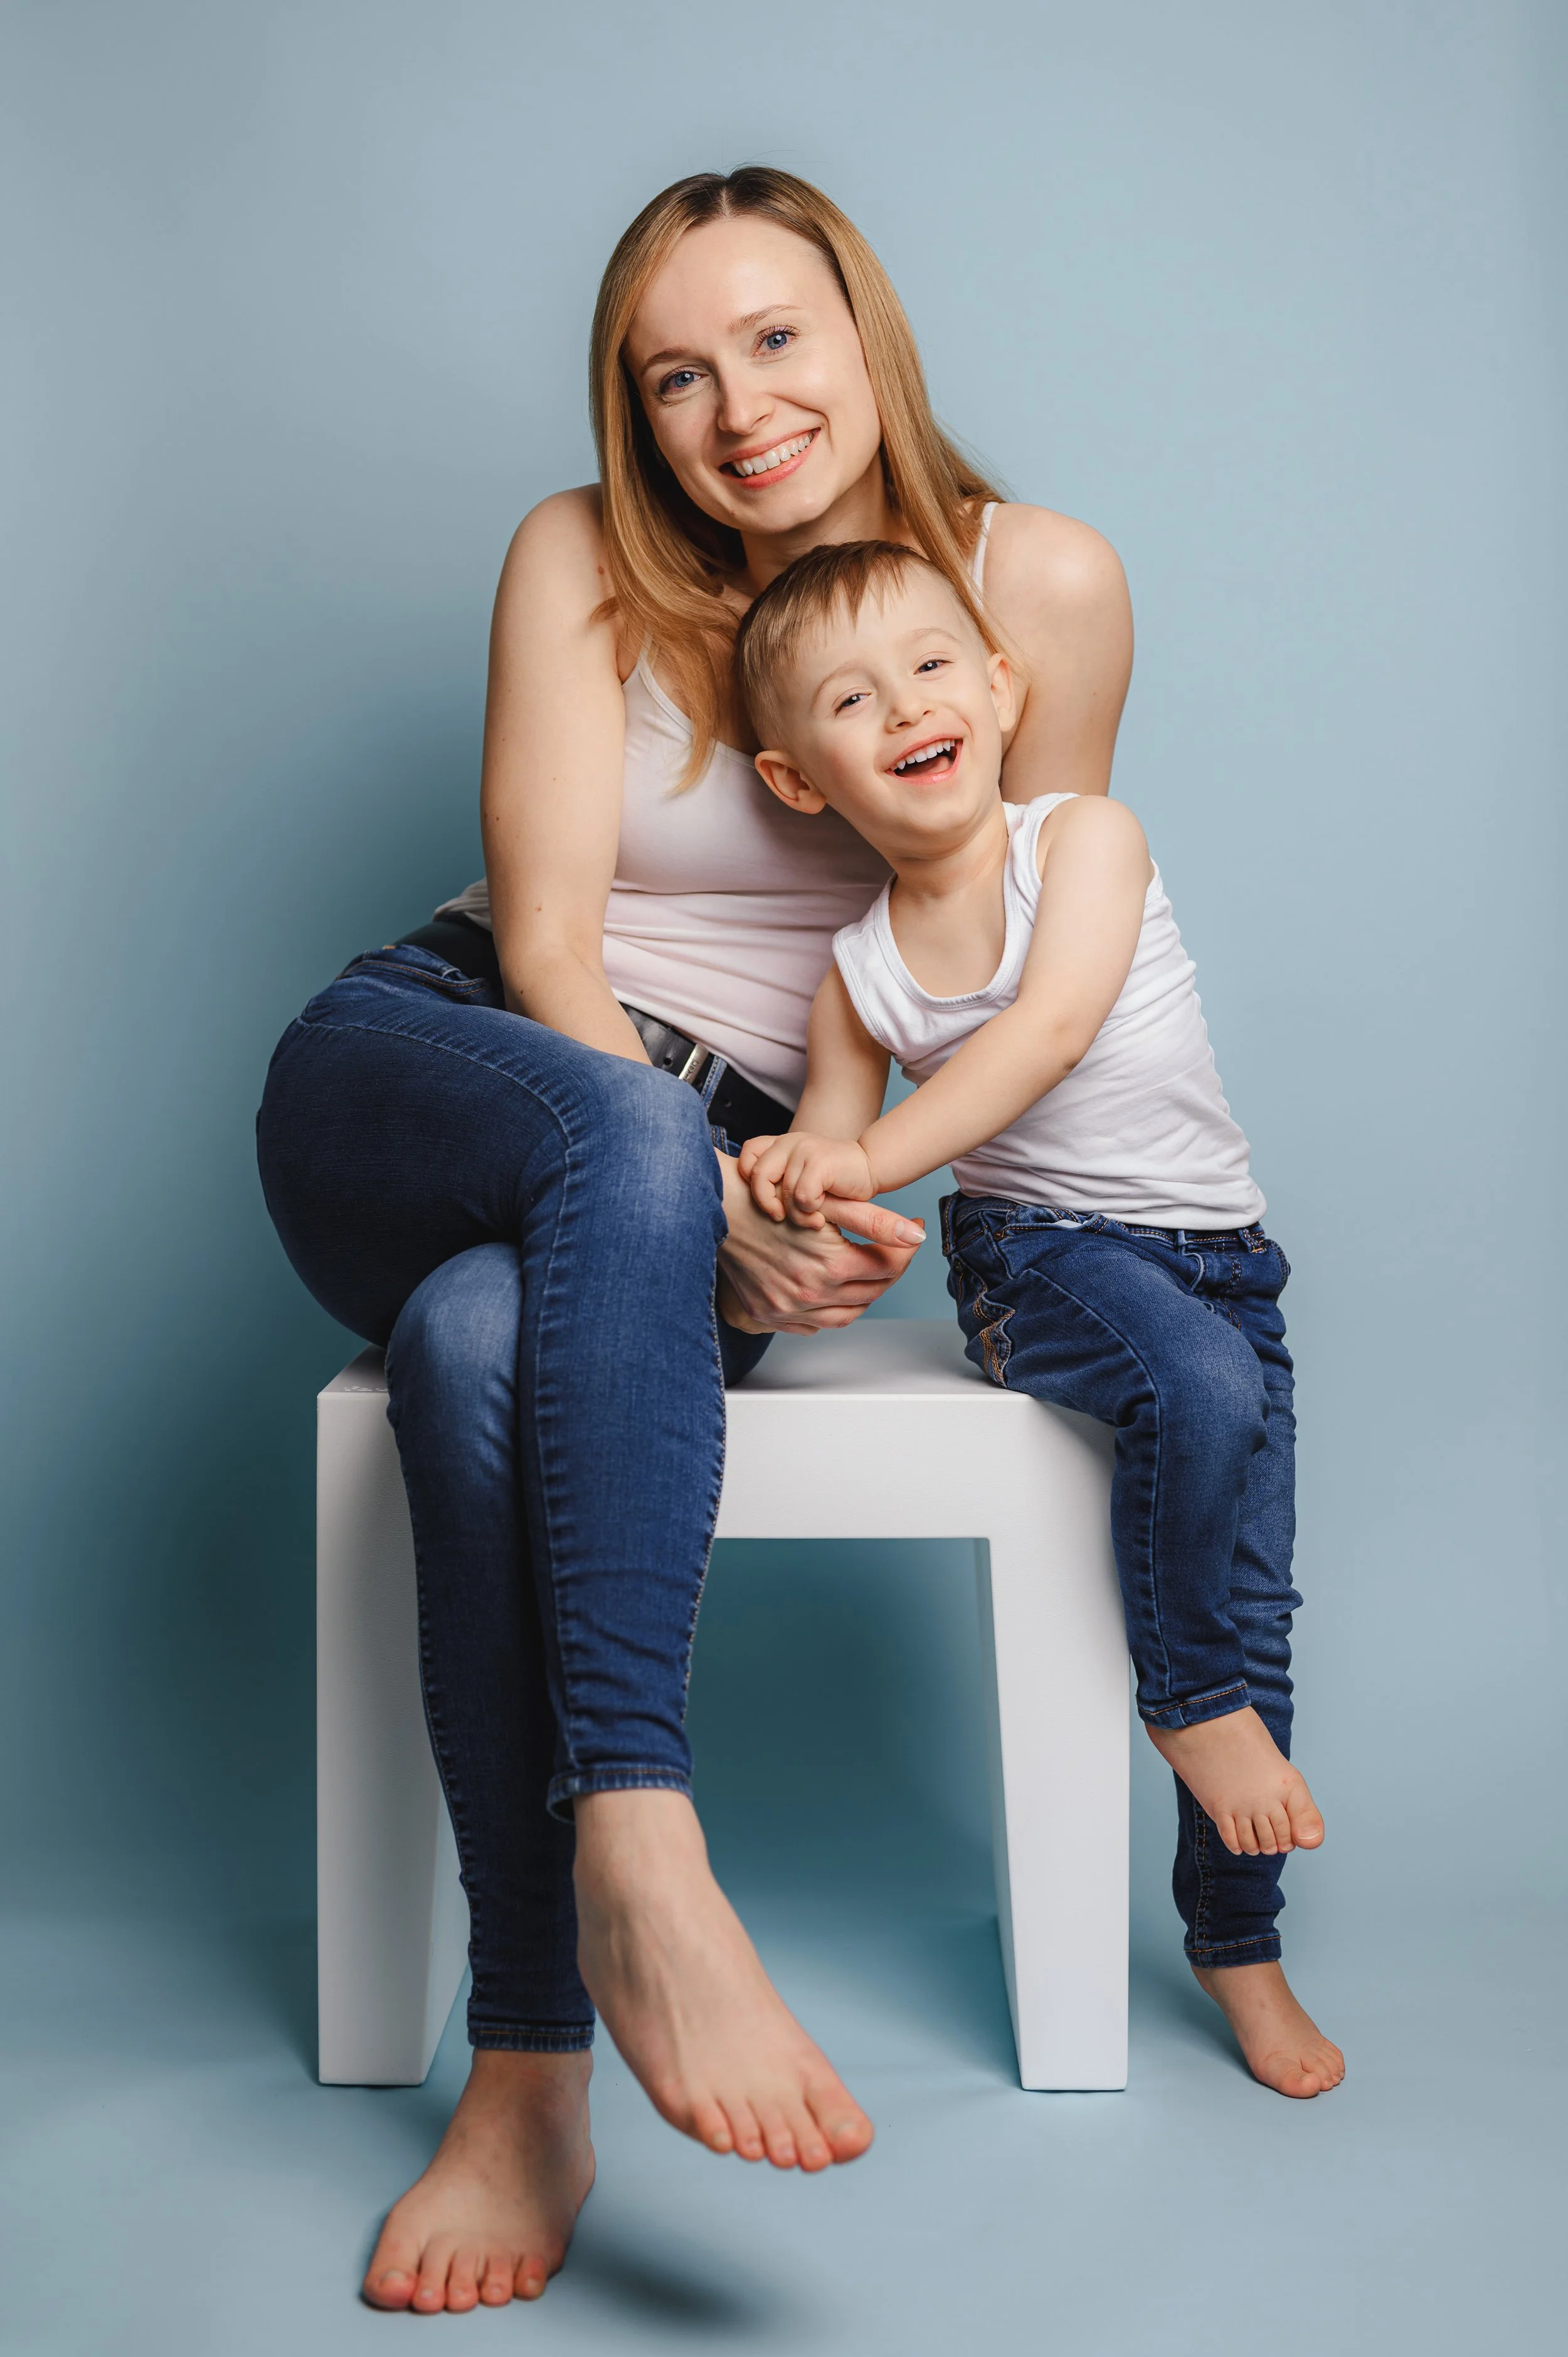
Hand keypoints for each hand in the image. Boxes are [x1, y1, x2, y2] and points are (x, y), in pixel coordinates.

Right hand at [715, 1154, 922, 1334]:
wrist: (720, 1208)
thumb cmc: (772, 1197)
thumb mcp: (829, 1203)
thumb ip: (878, 1221)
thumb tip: (917, 1236)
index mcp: (831, 1267)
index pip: (888, 1268)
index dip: (905, 1249)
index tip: (911, 1231)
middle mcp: (811, 1295)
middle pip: (871, 1293)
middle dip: (889, 1270)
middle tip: (892, 1250)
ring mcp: (788, 1310)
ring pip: (846, 1315)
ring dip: (863, 1295)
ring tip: (865, 1270)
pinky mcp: (769, 1315)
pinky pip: (814, 1325)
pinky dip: (830, 1310)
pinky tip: (833, 1289)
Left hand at [738, 1131, 875, 1227]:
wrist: (871, 1168)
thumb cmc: (834, 1181)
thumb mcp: (799, 1176)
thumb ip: (777, 1180)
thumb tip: (745, 1205)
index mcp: (781, 1144)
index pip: (748, 1154)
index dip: (750, 1180)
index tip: (767, 1200)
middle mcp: (790, 1141)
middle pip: (758, 1175)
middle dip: (766, 1203)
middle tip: (780, 1218)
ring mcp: (804, 1149)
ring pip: (783, 1192)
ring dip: (797, 1214)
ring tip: (812, 1217)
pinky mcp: (819, 1161)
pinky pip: (802, 1196)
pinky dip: (811, 1210)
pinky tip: (823, 1209)